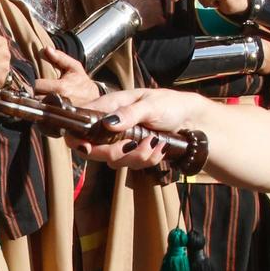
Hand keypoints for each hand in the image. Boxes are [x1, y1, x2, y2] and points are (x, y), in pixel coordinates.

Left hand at [33, 47, 101, 107]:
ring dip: (35, 100)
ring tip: (36, 94)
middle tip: (30, 86)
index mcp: (61, 87)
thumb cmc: (82, 82)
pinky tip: (41, 102)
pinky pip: (43, 113)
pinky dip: (41, 108)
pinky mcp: (58, 117)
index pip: (37, 85)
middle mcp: (58, 100)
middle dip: (31, 91)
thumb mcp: (75, 67)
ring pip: (38, 106)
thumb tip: (47, 49)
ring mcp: (58, 111)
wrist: (94, 99)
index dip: (31, 81)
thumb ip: (60, 57)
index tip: (30, 78)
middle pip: (34, 97)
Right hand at [68, 87, 207, 170]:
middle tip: (132, 145)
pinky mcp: (134, 154)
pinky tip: (160, 148)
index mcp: (110, 108)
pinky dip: (149, 159)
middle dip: (115, 152)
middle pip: (93, 150)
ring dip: (138, 155)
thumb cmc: (171, 104)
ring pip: (115, 161)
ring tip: (156, 142)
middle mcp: (111, 127)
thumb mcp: (151, 105)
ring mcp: (122, 142)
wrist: (192, 120)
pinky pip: (133, 165)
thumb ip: (129, 113)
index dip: (78, 138)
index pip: (82, 123)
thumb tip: (109, 123)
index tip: (86, 146)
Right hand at [96, 0, 165, 29]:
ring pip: (157, 9)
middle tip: (138, 7)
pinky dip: (156, 21)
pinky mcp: (156, 19)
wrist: (120, 15)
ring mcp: (157, 9)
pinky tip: (149, 22)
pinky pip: (160, 20)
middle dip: (148, 3)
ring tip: (141, 16)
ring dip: (151, 12)